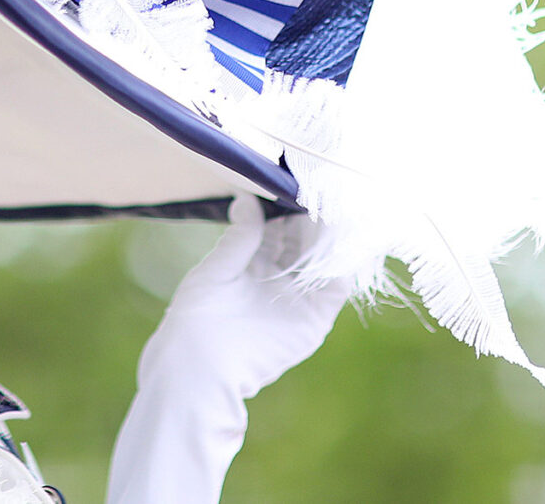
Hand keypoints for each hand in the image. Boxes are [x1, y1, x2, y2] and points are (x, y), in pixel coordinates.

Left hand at [107, 199, 350, 503]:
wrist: (200, 365)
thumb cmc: (197, 314)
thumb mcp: (217, 268)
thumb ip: (240, 237)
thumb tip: (248, 195)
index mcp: (252, 259)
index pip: (281, 224)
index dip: (292, 204)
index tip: (303, 179)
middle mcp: (278, 275)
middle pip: (306, 238)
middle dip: (318, 215)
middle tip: (329, 187)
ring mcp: (297, 296)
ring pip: (324, 258)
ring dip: (335, 235)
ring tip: (343, 206)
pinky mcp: (314, 318)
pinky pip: (335, 287)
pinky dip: (345, 264)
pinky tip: (348, 240)